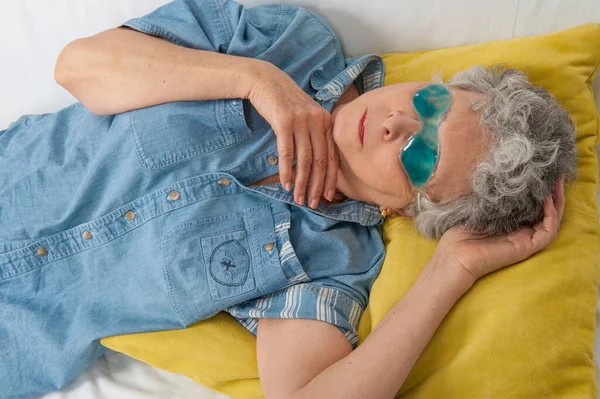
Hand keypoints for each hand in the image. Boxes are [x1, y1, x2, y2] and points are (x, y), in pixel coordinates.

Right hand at [248, 63, 336, 207]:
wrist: (267, 81)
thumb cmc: (287, 103)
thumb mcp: (307, 116)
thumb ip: (315, 135)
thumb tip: (318, 164)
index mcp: (327, 122)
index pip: (332, 156)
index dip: (331, 179)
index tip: (330, 196)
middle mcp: (317, 122)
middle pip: (320, 161)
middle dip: (317, 186)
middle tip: (313, 203)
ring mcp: (301, 121)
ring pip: (305, 160)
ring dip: (302, 183)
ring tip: (299, 199)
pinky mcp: (284, 122)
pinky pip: (287, 152)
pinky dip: (286, 170)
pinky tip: (285, 184)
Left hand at [433, 178, 564, 283]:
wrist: (455, 255)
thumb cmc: (460, 234)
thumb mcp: (478, 209)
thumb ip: (493, 198)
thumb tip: (503, 176)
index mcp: (510, 224)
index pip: (532, 206)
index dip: (539, 191)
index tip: (541, 172)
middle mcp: (521, 232)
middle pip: (546, 212)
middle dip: (554, 193)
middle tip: (558, 174)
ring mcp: (525, 240)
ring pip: (552, 220)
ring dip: (558, 201)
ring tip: (558, 182)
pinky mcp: (527, 247)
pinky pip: (549, 231)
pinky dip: (551, 215)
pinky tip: (547, 199)